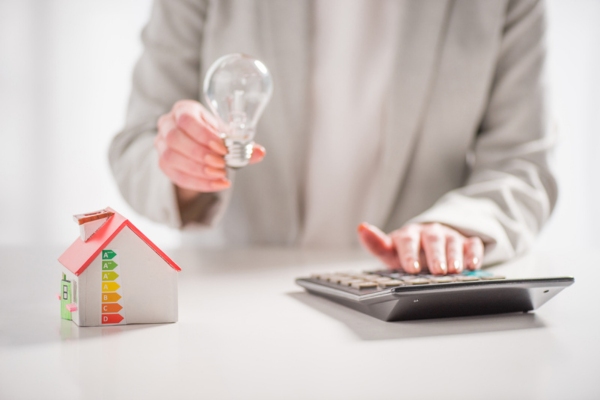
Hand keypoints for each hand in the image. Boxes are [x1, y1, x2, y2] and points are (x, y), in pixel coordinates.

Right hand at [155, 100, 265, 203]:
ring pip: (171, 158)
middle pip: (175, 139)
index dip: (205, 136)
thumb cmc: (212, 135)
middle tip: (221, 164)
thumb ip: (241, 144)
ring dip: (197, 169)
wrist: (198, 144)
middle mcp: (167, 124)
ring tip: (219, 175)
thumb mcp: (226, 134)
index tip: (223, 149)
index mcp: (184, 109)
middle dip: (200, 154)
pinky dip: (197, 182)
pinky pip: (175, 175)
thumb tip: (260, 153)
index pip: (187, 120)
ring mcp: (161, 144)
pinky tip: (215, 184)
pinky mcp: (163, 163)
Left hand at [357, 222, 483, 274]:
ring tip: (455, 270)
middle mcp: (429, 232)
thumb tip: (361, 227)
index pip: (408, 240)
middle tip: (438, 271)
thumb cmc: (407, 252)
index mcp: (409, 233)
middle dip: (435, 256)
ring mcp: (448, 236)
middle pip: (432, 240)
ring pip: (452, 242)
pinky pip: (472, 245)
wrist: (428, 245)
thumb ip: (376, 244)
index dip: (410, 254)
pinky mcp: (465, 241)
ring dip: (454, 256)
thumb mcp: (390, 251)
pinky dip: (474, 253)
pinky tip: (473, 264)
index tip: (411, 268)